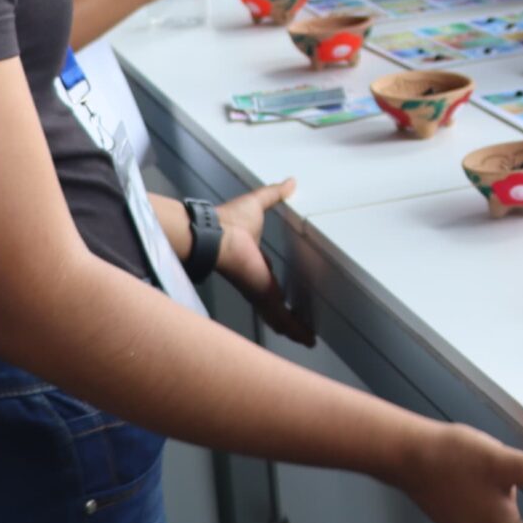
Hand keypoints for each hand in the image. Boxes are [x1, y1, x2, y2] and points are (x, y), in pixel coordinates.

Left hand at [213, 179, 314, 347]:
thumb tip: (289, 182)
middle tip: (302, 331)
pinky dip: (295, 329)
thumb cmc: (227, 221)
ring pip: (280, 319)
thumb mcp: (258, 204)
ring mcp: (260, 293)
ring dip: (295, 330)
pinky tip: (306, 338)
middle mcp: (257, 283)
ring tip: (307, 339)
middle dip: (289, 321)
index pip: (270, 284)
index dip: (279, 292)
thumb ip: (274, 194)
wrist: (215, 236)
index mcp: (255, 265)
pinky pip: (283, 319)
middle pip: (276, 308)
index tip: (287, 298)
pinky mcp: (264, 297)